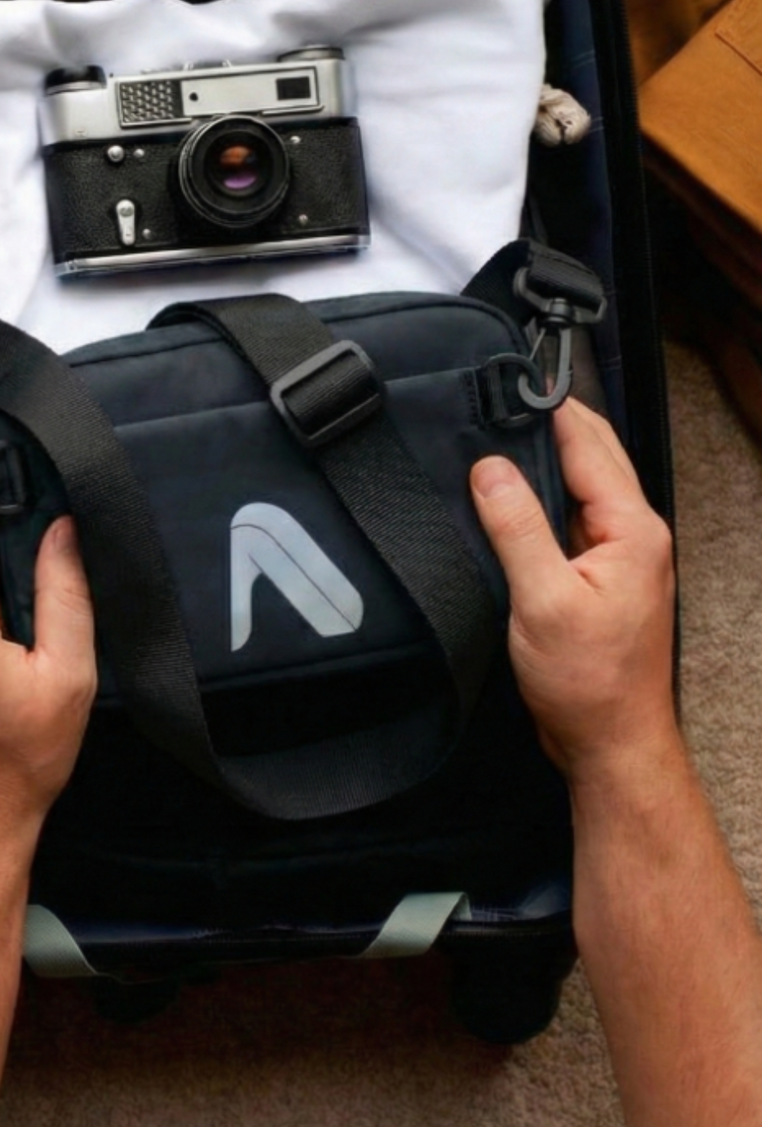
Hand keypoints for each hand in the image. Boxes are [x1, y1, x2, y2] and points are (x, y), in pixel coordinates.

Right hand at [469, 397, 679, 786]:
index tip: (510, 383)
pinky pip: (570, 519)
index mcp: (633, 530)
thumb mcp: (543, 600)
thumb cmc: (589, 684)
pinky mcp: (599, 576)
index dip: (550, 411)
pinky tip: (508, 498)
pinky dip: (542, 499)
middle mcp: (635, 534)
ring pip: (580, 487)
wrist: (610, 743)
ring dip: (545, 461)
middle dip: (549, 424)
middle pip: (593, 456)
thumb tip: (490, 469)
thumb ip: (517, 528)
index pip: (589, 446)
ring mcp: (620, 555)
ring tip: (495, 437)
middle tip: (497, 400)